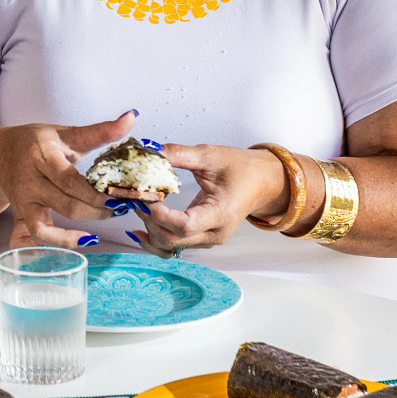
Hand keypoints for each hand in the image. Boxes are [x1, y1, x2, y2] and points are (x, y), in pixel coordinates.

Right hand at [1, 110, 137, 247]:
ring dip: (73, 237)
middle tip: (118, 209)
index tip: (119, 196)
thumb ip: (101, 130)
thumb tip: (132, 117)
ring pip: (45, 229)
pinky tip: (76, 242)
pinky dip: (52, 245)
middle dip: (97, 212)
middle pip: (66, 206)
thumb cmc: (37, 143)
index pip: (71, 181)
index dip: (97, 194)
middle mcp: (28, 182)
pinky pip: (32, 239)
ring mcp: (22, 202)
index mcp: (41, 156)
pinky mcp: (19, 217)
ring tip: (97, 233)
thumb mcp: (67, 133)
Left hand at [132, 143, 288, 254]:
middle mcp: (215, 233)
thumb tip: (149, 150)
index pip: (184, 225)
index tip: (145, 196)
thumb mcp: (210, 155)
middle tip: (134, 197)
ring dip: (149, 230)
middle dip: (149, 220)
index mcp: (221, 213)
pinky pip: (173, 247)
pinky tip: (140, 228)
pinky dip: (155, 239)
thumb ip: (179, 154)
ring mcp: (208, 240)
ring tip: (137, 206)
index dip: (160, 214)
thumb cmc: (241, 168)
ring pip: (170, 246)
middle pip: (172, 239)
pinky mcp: (201, 239)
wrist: (261, 182)